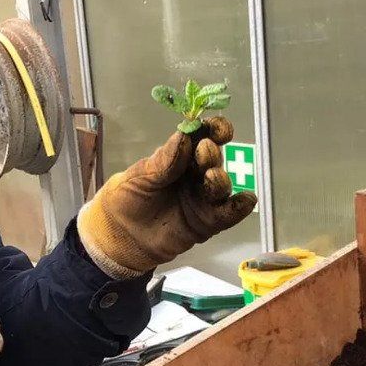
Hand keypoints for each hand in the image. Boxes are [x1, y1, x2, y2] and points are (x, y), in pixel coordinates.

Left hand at [77, 116, 257, 276]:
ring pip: (221, 186)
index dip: (213, 129)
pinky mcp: (207, 222)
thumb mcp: (139, 176)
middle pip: (213, 159)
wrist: (119, 236)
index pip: (202, 136)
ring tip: (212, 178)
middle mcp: (196, 174)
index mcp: (180, 155)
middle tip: (204, 153)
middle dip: (211, 155)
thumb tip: (185, 137)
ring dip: (221, 180)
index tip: (217, 129)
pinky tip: (245, 200)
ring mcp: (203, 198)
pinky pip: (228, 214)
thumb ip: (163, 161)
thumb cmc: (127, 198)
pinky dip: (239, 207)